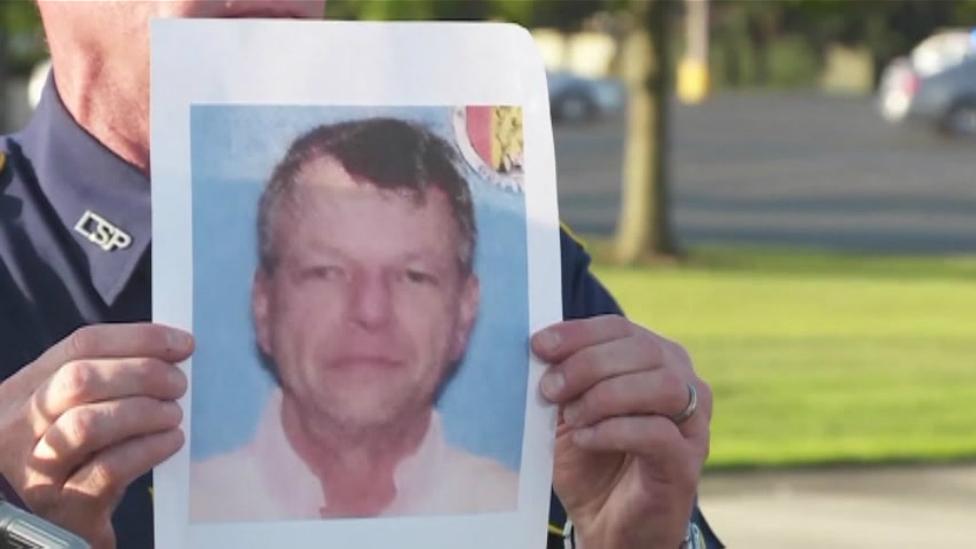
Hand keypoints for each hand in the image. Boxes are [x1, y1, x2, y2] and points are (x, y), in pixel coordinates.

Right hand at [0, 323, 191, 548]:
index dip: (138, 338)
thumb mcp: (83, 409)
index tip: (182, 343)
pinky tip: (171, 442)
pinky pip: (110, 468)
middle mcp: (18, 427)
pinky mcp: (63, 505)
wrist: (67, 522)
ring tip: (173, 415)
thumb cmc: (82, 456)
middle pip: (78, 379)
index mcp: (23, 391)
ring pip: (87, 424)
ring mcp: (36, 468)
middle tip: (178, 384)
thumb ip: (115, 376)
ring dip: (144, 412)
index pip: (80, 345)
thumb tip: (176, 349)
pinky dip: (149, 448)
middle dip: (141, 373)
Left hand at [533, 315, 711, 548]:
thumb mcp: (569, 412)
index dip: (578, 333)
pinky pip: (659, 433)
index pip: (620, 328)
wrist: (607, 524)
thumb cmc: (590, 461)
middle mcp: (683, 384)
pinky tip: (586, 439)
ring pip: (662, 385)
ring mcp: (692, 424)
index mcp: (655, 361)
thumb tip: (538, 349)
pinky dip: (614, 430)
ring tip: (573, 417)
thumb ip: (563, 380)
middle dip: (588, 364)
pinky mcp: (686, 463)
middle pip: (643, 350)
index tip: (538, 346)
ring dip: (606, 395)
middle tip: (549, 389)